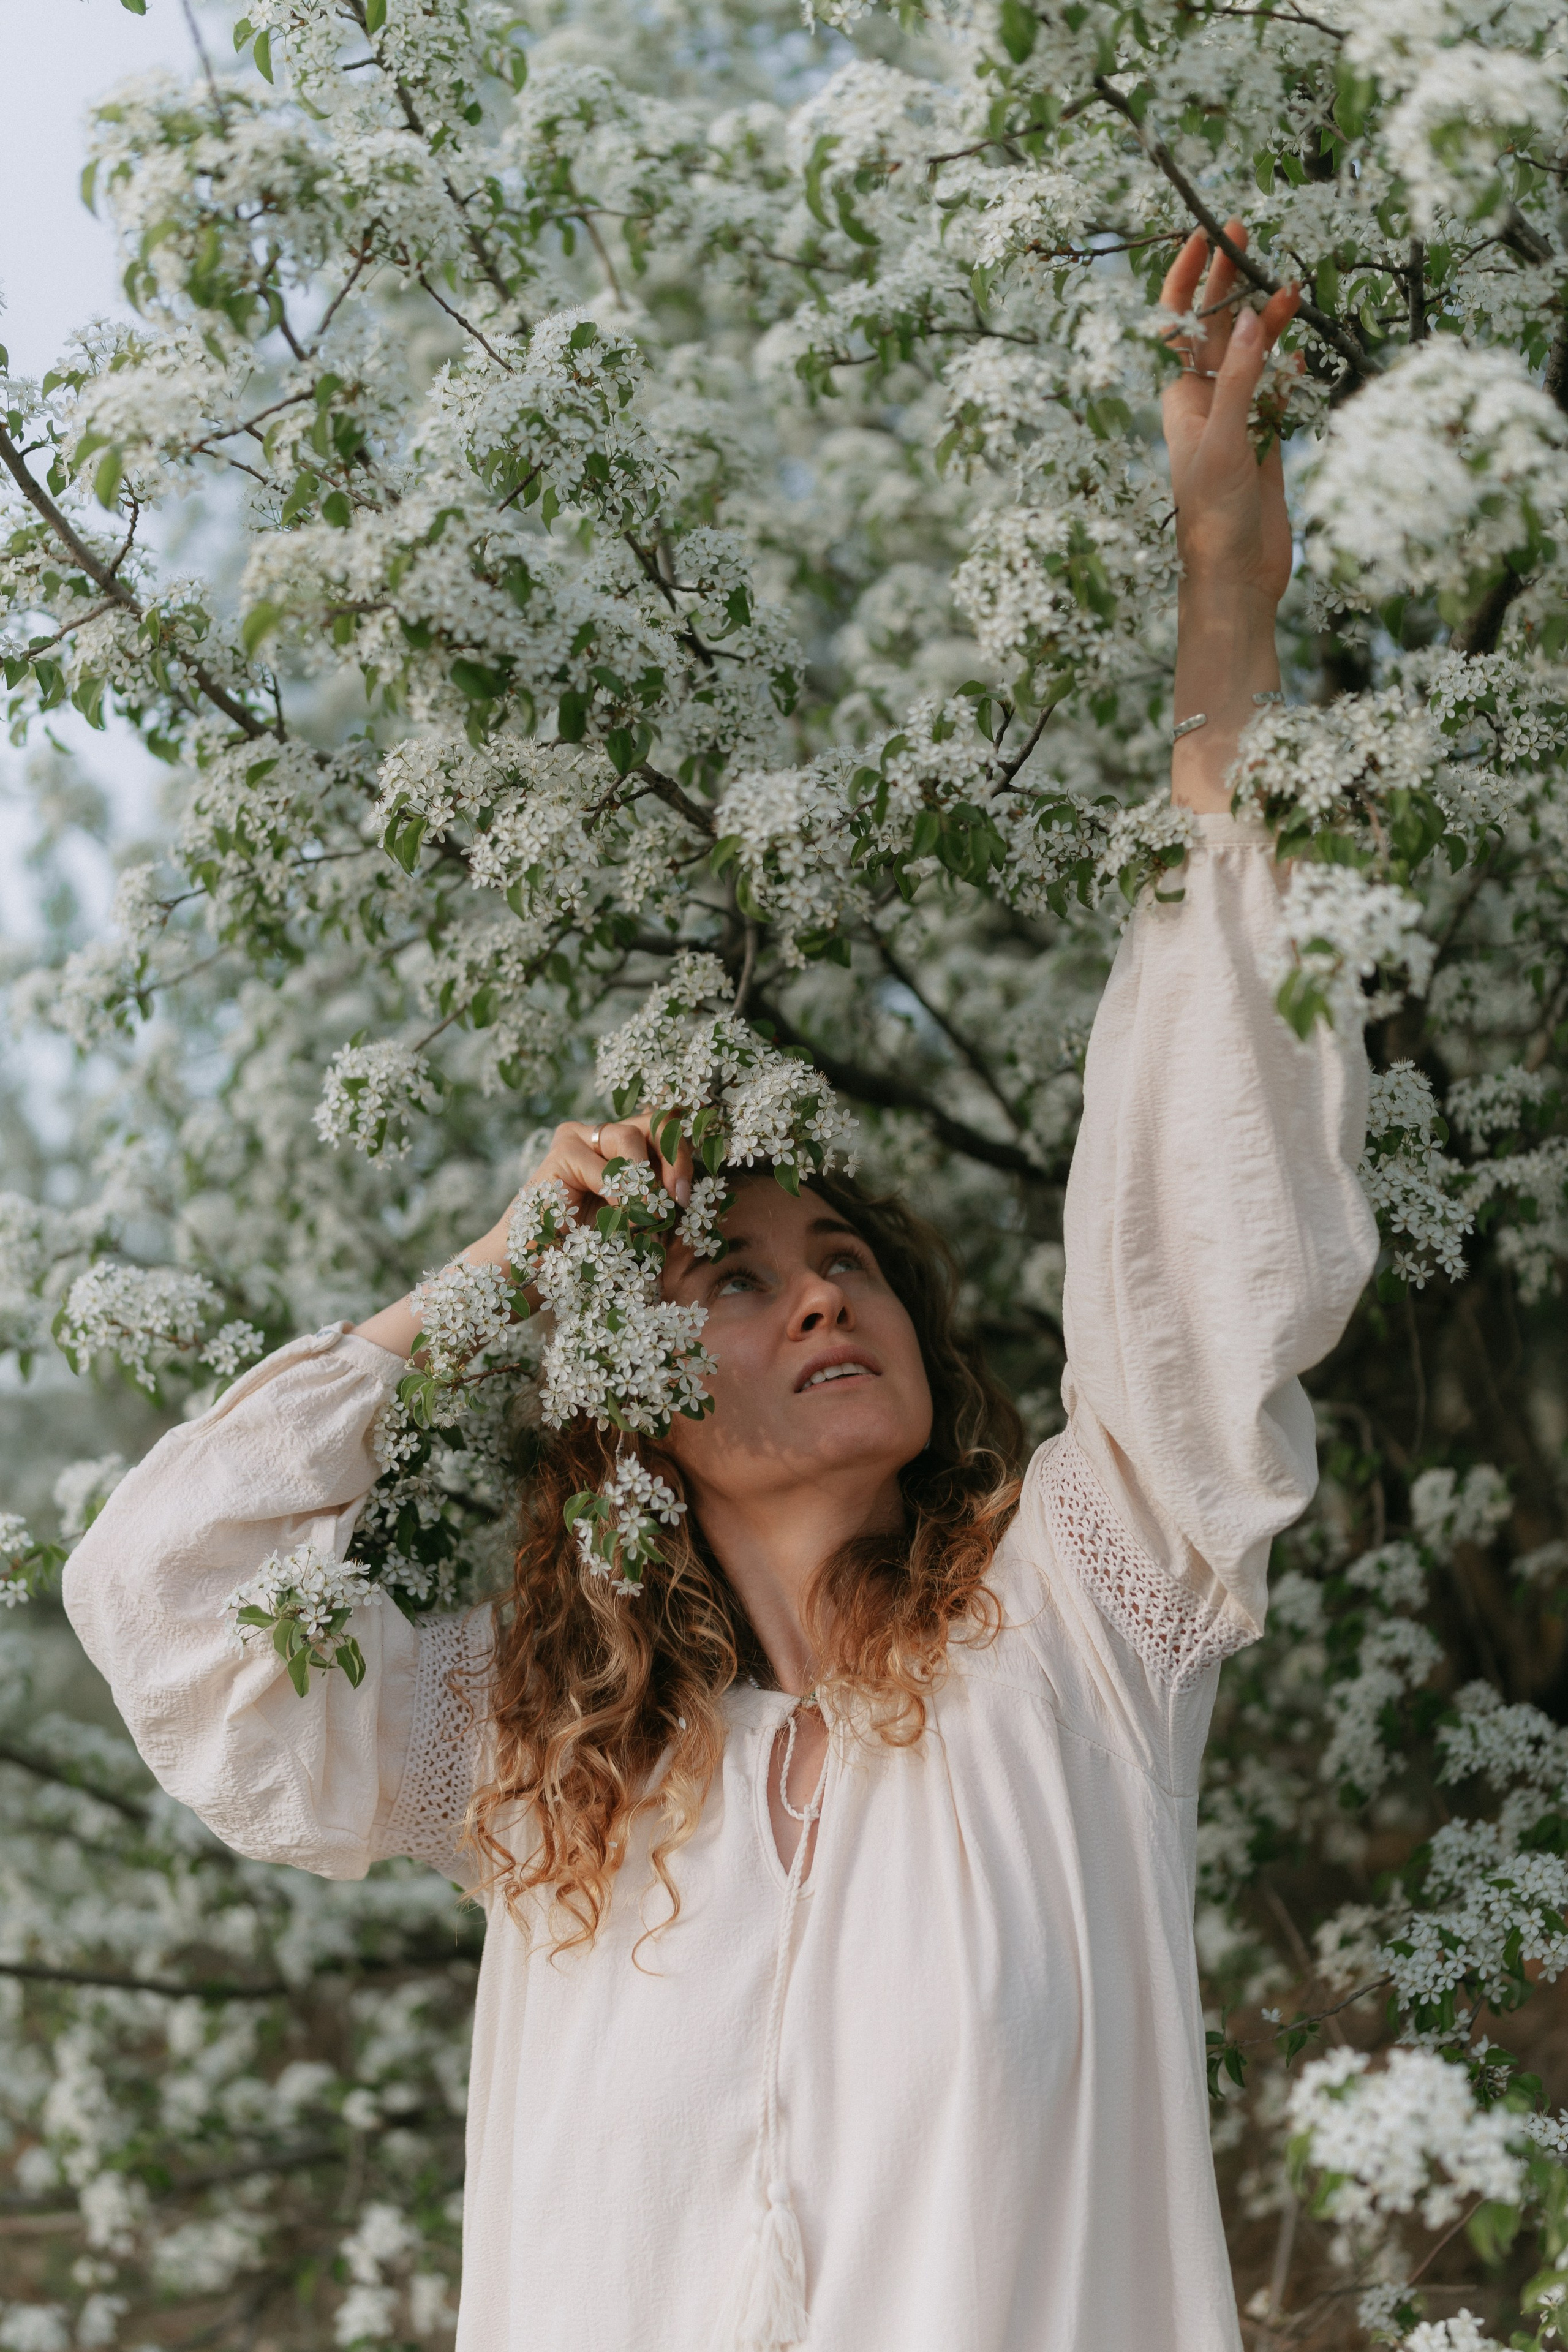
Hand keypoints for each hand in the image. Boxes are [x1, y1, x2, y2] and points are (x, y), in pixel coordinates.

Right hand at [350, 1111, 692, 1359]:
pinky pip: (603, 1164)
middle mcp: (603, 1138)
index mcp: (626, 1152)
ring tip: (638, 1220)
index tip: (687, 1199)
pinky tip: (616, 1221)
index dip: (684, 1156)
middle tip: (679, 1201)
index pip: (667, 1131)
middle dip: (675, 1159)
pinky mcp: (561, 1151)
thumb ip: (663, 1205)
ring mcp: (579, 1139)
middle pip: (656, 1121)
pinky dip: (618, 1194)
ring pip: (630, 1135)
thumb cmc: (586, 1258)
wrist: (530, 1276)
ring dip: (643, 1182)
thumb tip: (693, 1191)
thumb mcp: (640, 1230)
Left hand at [1159, 221, 1300, 605]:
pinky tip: (1298, 342)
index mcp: (1180, 399)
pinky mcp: (1266, 442)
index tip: (1205, 236)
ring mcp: (1237, 419)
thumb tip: (1254, 317)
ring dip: (1269, 319)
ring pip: (1252, 353)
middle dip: (1230, 281)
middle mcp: (1205, 403)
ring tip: (1292, 285)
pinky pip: (1276, 390)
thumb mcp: (1224, 442)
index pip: (1177, 323)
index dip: (1187, 278)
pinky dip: (1287, 365)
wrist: (1236, 580)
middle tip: (1248, 232)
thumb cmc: (1213, 518)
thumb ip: (1240, 380)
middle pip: (1217, 327)